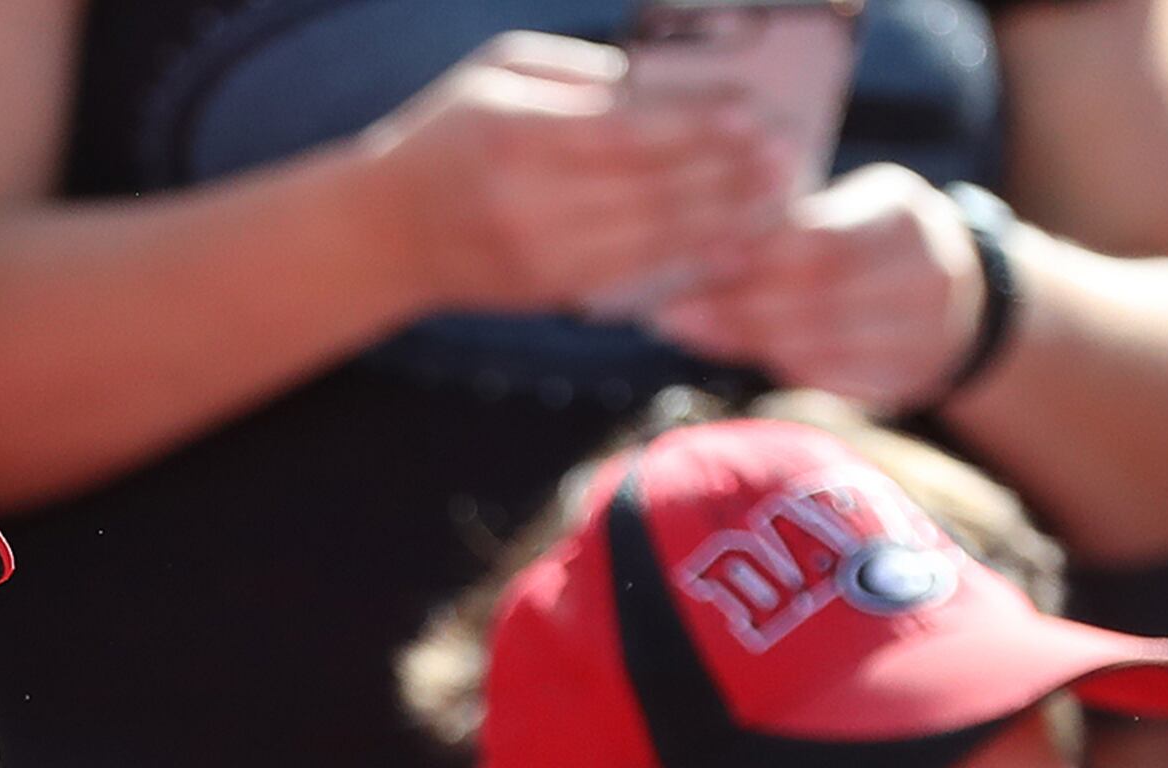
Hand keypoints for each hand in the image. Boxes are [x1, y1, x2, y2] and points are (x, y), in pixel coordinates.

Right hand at [358, 32, 793, 316]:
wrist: (383, 234)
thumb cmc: (449, 135)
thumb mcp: (500, 75)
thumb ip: (582, 78)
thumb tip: (669, 86)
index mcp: (512, 134)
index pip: (621, 133)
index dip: (692, 128)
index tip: (751, 115)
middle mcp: (526, 203)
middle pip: (647, 192)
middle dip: (724, 176)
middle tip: (784, 159)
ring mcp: (539, 257)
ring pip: (650, 241)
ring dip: (721, 223)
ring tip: (774, 201)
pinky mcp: (550, 294)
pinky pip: (635, 279)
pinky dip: (689, 263)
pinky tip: (732, 247)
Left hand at [651, 164, 986, 414]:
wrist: (958, 300)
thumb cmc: (878, 240)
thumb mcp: (856, 205)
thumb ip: (801, 221)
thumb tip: (706, 238)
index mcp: (908, 218)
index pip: (825, 241)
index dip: (761, 253)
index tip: (704, 258)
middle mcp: (926, 278)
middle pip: (817, 297)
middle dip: (740, 303)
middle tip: (675, 309)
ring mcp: (921, 337)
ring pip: (819, 344)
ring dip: (746, 340)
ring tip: (691, 329)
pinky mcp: (904, 381)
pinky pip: (830, 380)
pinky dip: (777, 364)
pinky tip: (733, 349)